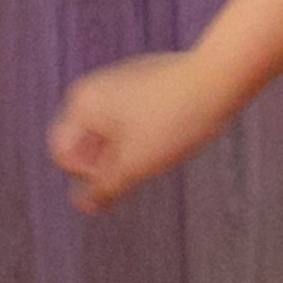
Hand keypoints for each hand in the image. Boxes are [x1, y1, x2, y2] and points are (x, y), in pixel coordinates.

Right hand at [48, 48, 235, 212]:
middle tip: (146, 159)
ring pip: (111, 132)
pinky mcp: (143, 80)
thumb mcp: (135, 164)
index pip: (63, 155)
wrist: (219, 77)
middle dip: (108, 161)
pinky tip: (172, 132)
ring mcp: (118, 81)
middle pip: (85, 143)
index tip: (123, 171)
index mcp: (81, 104)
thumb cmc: (173, 121)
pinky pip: (131, 117)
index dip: (87, 175)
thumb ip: (105, 187)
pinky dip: (144, 132)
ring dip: (128, 150)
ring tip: (162, 144)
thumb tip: (84, 205)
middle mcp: (93, 87)